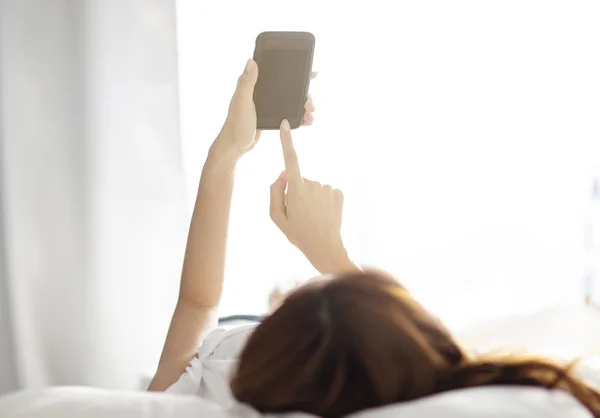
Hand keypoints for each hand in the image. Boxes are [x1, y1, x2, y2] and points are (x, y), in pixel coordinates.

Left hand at [214, 60, 317, 157]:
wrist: (235, 145)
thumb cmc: (236, 124)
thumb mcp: (242, 102)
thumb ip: (247, 82)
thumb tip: (251, 61)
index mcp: (254, 85)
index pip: (277, 72)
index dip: (294, 70)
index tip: (311, 73)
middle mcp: (262, 92)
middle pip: (289, 87)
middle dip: (304, 94)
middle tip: (310, 104)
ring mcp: (267, 104)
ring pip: (291, 100)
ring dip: (303, 105)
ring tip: (310, 115)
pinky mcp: (270, 115)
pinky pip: (288, 111)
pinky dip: (298, 115)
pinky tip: (305, 120)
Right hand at [269, 120, 356, 274]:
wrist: (325, 248)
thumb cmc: (299, 234)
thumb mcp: (277, 216)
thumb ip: (275, 192)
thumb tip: (283, 174)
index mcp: (296, 190)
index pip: (290, 160)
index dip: (286, 141)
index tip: (285, 125)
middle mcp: (313, 184)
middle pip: (300, 181)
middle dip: (297, 192)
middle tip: (300, 214)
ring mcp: (328, 188)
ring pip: (313, 187)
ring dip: (311, 198)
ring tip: (312, 217)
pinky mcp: (339, 193)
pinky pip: (326, 192)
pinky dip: (323, 201)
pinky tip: (324, 214)